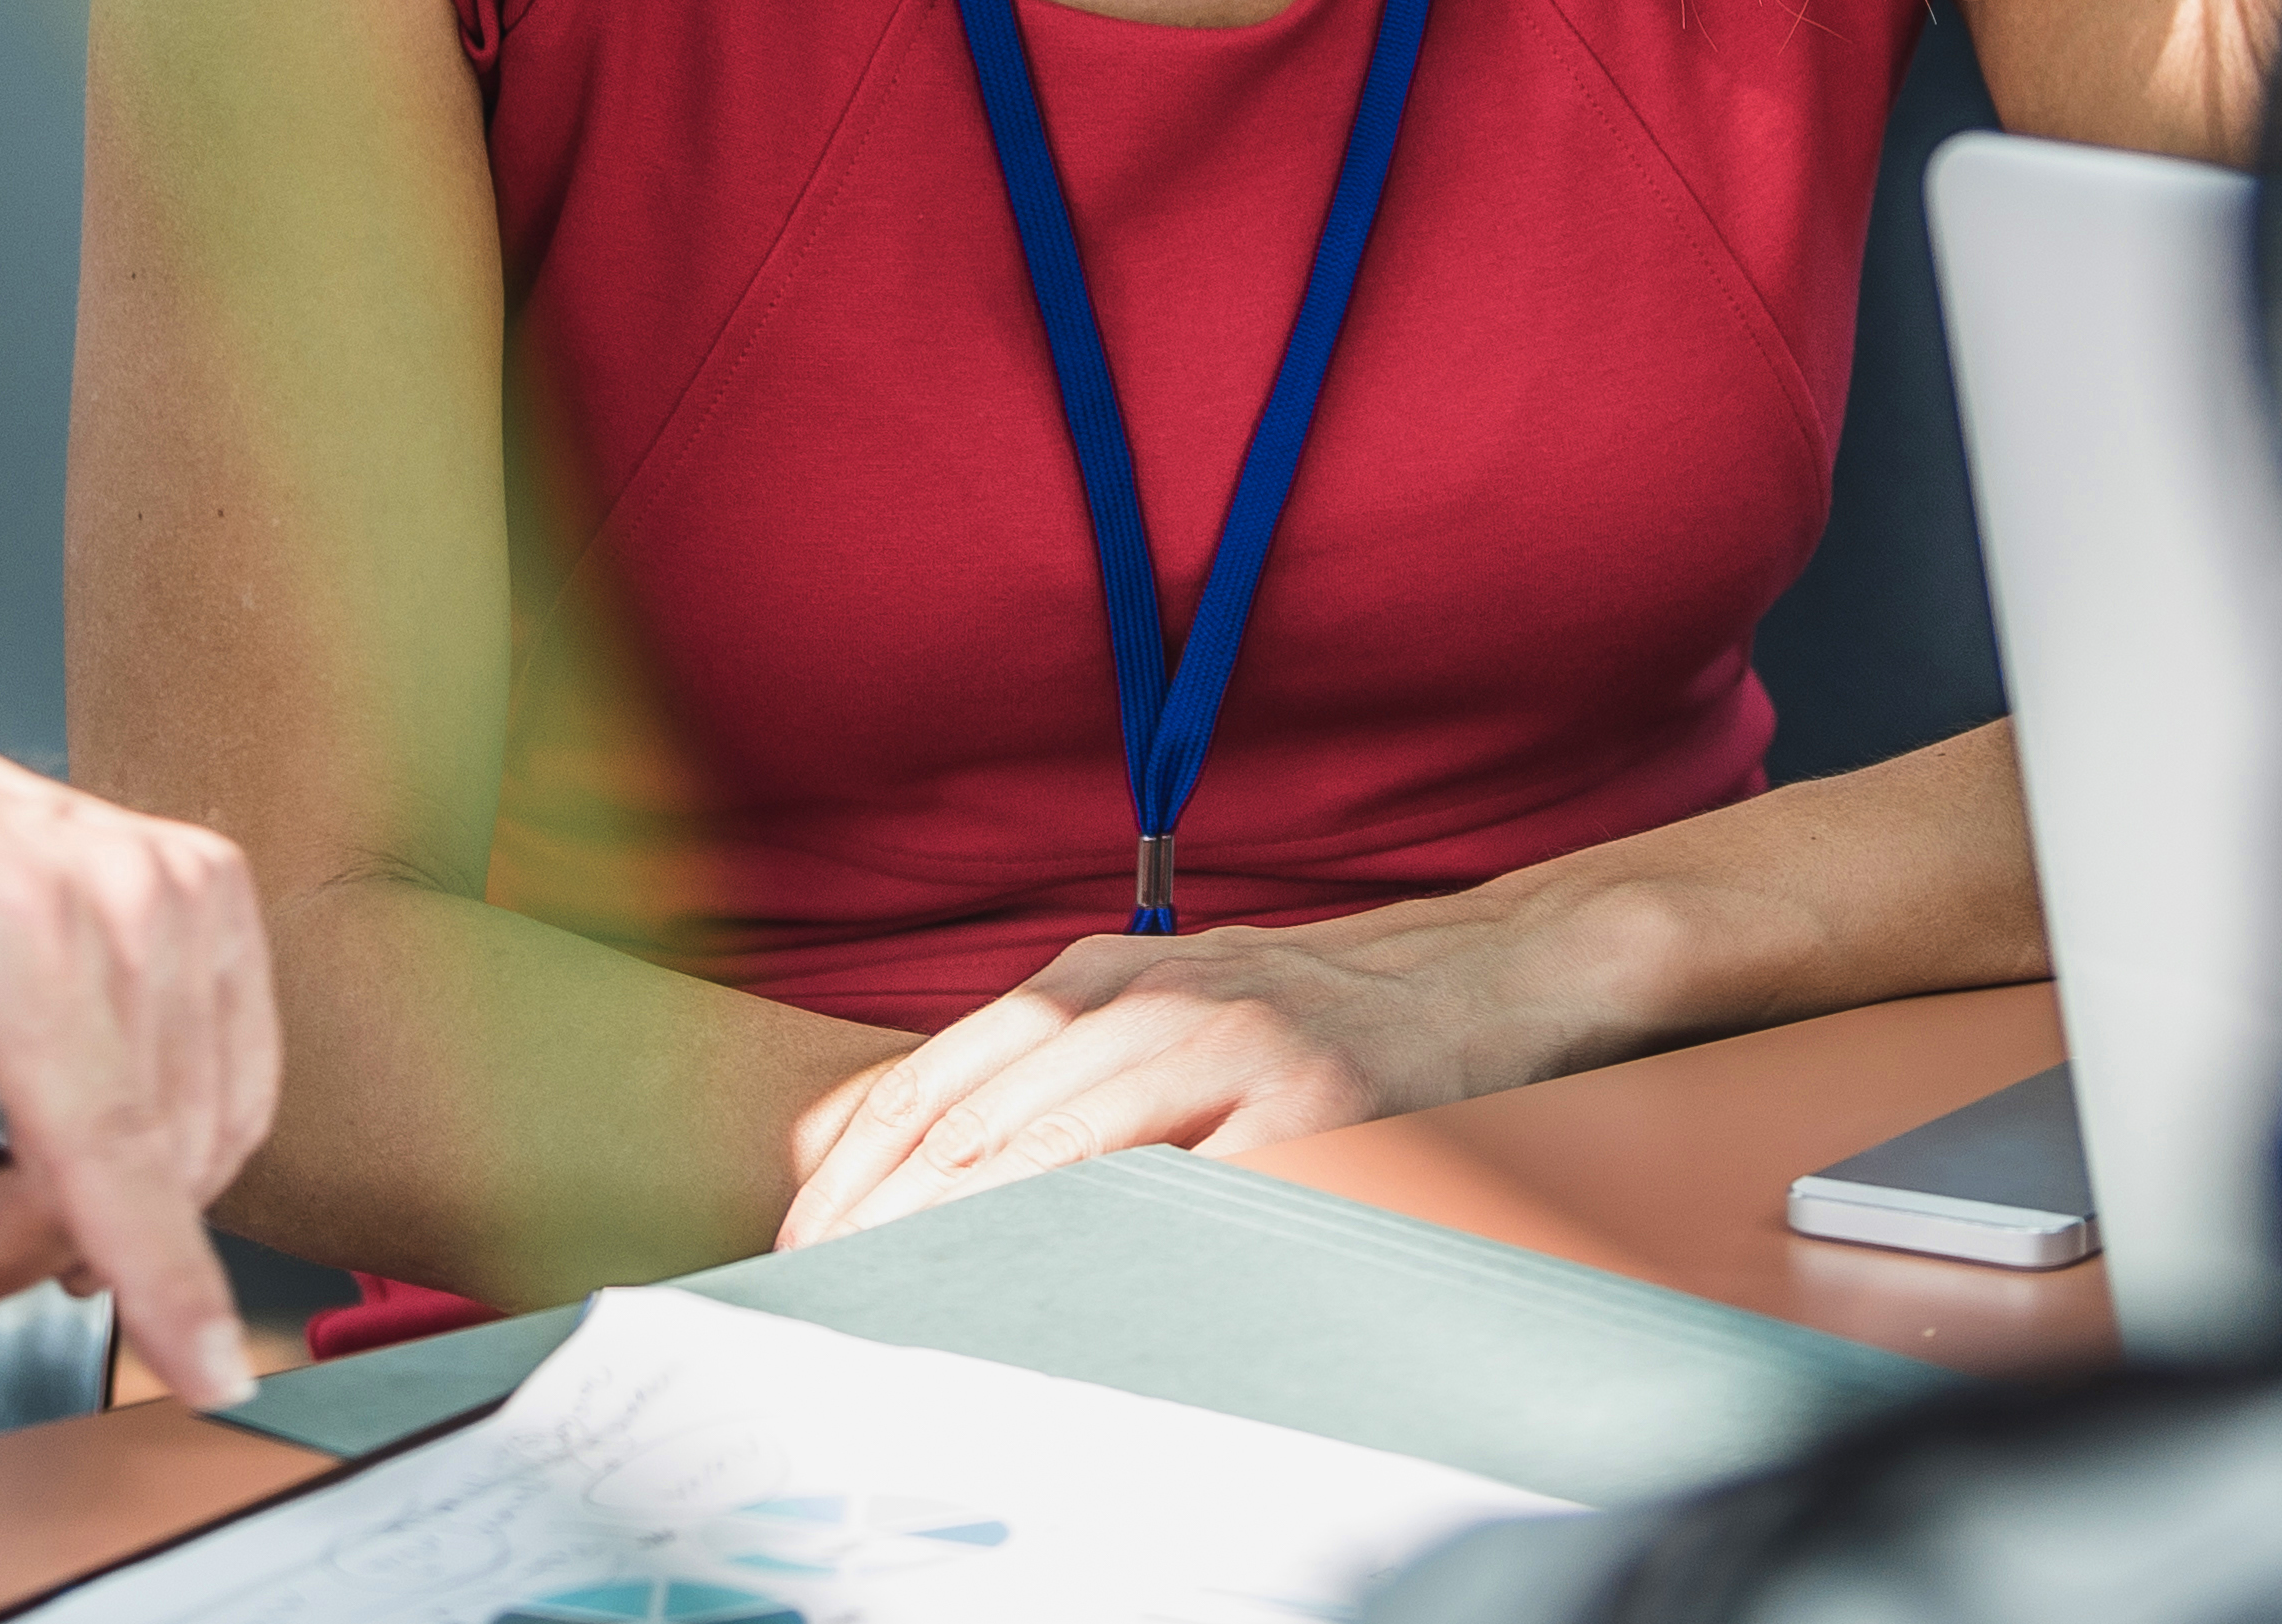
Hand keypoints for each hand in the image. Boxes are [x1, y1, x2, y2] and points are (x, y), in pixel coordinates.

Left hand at [0, 677, 277, 1412]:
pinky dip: (148, 1139)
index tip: (212, 1371)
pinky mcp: (210, 892)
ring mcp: (182, 887)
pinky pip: (228, 1079)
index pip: (110, 1146)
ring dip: (83, 1195)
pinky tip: (42, 1117)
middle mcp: (121, 900)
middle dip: (20, 1239)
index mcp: (4, 931)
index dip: (164, 1278)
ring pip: (195, 1137)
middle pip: (137, 1167)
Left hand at [772, 892, 1638, 1248]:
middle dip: (892, 1218)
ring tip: (911, 1307)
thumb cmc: (1297, 1015)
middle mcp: (1161, 997)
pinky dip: (1124, 1247)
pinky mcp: (1321, 1112)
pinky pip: (1203, 1196)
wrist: (1484, 977)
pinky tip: (1070, 1295)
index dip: (855, 1170)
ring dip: (979, 1237)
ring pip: (1075, 1152)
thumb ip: (1017, 1064)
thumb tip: (840, 1138)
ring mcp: (1243, 1051)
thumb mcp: (1144, 1005)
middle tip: (826, 1299)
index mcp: (1103, 974)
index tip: (796, 1250)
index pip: (939, 1074)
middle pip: (986, 1118)